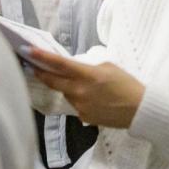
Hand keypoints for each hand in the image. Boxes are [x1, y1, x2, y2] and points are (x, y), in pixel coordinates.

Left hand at [27, 49, 145, 128]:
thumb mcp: (109, 67)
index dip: (42, 57)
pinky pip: (76, 104)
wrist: (139, 109)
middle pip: (53, 81)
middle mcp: (79, 91)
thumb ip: (89, 67)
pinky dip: (79, 99)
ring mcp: (80, 106)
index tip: (29, 51)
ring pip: (66, 93)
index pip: (60, 64)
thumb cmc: (127, 84)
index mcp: (87, 75)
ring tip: (84, 85)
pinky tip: (94, 99)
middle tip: (31, 65)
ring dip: (67, 87)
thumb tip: (75, 70)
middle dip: (41, 72)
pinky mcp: (83, 117)